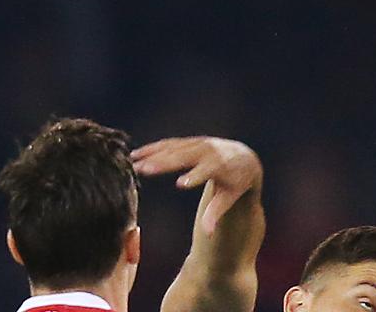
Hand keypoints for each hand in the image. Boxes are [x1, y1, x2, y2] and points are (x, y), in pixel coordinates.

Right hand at [132, 137, 262, 234]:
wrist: (242, 157)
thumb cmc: (236, 182)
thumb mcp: (229, 197)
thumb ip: (216, 213)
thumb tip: (208, 234)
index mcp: (220, 165)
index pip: (207, 171)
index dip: (196, 176)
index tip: (181, 184)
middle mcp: (208, 151)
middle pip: (184, 157)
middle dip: (163, 163)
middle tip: (143, 170)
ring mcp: (198, 144)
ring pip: (173, 148)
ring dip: (152, 154)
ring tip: (132, 163)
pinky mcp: (189, 142)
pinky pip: (169, 144)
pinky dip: (152, 148)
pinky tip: (135, 154)